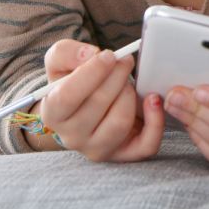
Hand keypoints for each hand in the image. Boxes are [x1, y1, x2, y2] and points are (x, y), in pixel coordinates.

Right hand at [39, 39, 164, 160]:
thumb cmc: (75, 82)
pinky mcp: (125, 154)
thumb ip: (66, 53)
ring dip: (130, 95)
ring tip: (129, 83)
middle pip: (98, 105)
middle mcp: (73, 137)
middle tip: (124, 62)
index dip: (92, 72)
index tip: (109, 55)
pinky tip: (153, 100)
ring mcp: (99, 149)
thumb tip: (89, 55)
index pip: (66, 97)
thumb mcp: (61, 63)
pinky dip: (155, 121)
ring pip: (120, 122)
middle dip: (117, 76)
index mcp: (53, 113)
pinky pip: (146, 145)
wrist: (88, 105)